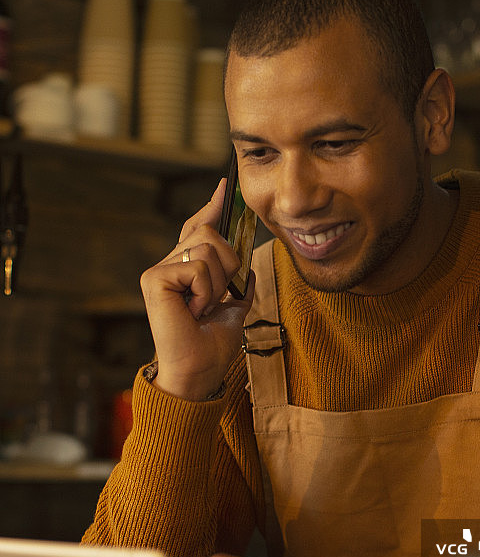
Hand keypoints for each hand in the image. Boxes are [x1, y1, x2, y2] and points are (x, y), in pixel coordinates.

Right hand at [139, 180, 254, 400]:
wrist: (200, 370)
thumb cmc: (212, 344)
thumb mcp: (234, 307)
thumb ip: (238, 285)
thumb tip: (248, 266)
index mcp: (187, 269)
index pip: (200, 227)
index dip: (213, 206)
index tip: (226, 186)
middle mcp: (169, 264)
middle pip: (210, 233)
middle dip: (228, 263)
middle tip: (219, 296)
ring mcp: (159, 270)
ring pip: (208, 247)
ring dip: (218, 282)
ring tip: (204, 307)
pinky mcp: (154, 278)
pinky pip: (198, 267)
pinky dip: (206, 291)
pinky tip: (194, 311)